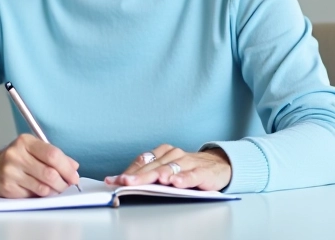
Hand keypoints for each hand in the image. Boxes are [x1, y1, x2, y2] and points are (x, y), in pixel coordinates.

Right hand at [0, 134, 80, 197]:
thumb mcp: (30, 149)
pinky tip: (40, 191)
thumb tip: (73, 166)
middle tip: (67, 185)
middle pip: (50, 173)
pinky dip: (41, 196)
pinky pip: (32, 196)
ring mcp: (10, 172)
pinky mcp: (7, 188)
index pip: (53, 154)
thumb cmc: (11, 158)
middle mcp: (16, 155)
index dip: (67, 168)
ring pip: (43, 187)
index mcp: (25, 141)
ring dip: (54, 191)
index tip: (74, 175)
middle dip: (63, 182)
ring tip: (56, 189)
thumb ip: (52, 155)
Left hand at [104, 144, 231, 190]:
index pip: (142, 161)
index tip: (115, 180)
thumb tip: (120, 181)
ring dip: (160, 174)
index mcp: (163, 153)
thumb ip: (147, 174)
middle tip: (126, 182)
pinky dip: (184, 178)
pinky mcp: (202, 171)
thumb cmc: (188, 169)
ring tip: (151, 180)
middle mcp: (174, 154)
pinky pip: (192, 174)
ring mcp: (189, 162)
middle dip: (139, 175)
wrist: (219, 166)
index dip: (129, 171)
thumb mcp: (167, 169)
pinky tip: (176, 182)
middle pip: (153, 165)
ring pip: (171, 168)